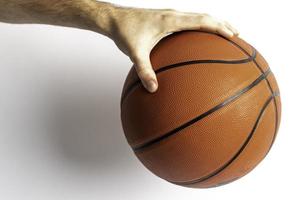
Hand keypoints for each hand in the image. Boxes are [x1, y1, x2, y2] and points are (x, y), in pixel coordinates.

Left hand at [107, 7, 238, 92]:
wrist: (113, 18)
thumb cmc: (124, 32)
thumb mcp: (134, 53)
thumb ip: (144, 71)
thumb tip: (153, 89)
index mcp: (169, 20)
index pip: (200, 21)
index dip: (218, 27)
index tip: (233, 35)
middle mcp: (172, 15)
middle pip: (204, 16)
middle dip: (222, 24)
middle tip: (236, 35)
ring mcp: (170, 15)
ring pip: (198, 16)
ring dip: (213, 23)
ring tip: (225, 33)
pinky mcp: (165, 18)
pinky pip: (188, 21)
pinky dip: (200, 26)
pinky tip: (199, 38)